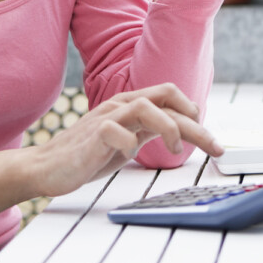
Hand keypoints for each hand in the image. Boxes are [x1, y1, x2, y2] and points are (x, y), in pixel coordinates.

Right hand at [30, 83, 223, 196]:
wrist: (47, 167)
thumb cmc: (88, 154)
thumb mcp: (129, 139)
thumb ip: (150, 129)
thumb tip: (180, 128)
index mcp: (132, 105)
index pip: (171, 95)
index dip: (194, 113)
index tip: (209, 138)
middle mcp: (121, 105)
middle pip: (167, 98)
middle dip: (197, 124)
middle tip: (215, 147)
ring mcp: (105, 118)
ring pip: (145, 106)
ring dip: (168, 127)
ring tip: (174, 149)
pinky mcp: (91, 136)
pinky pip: (114, 131)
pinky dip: (128, 144)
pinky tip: (130, 155)